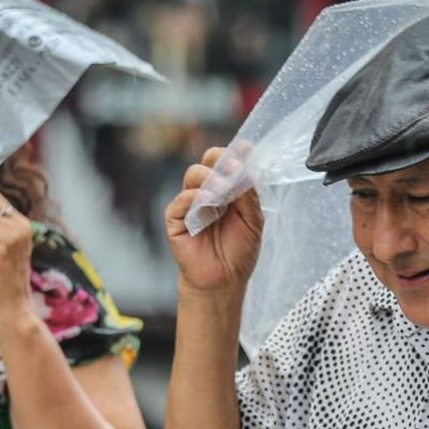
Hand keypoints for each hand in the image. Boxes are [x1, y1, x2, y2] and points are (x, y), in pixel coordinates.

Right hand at [163, 147, 262, 296]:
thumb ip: (248, 196)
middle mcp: (207, 192)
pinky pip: (181, 200)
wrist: (224, 280)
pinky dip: (194, 197)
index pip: (227, 164)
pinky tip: (206, 202)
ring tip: (223, 190)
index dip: (235, 153)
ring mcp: (190, 203)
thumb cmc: (238, 252)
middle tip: (233, 166)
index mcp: (227, 190)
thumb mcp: (253, 221)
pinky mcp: (175, 219)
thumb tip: (245, 171)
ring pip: (193, 176)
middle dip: (220, 160)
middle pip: (207, 163)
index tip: (246, 148)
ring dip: (210, 179)